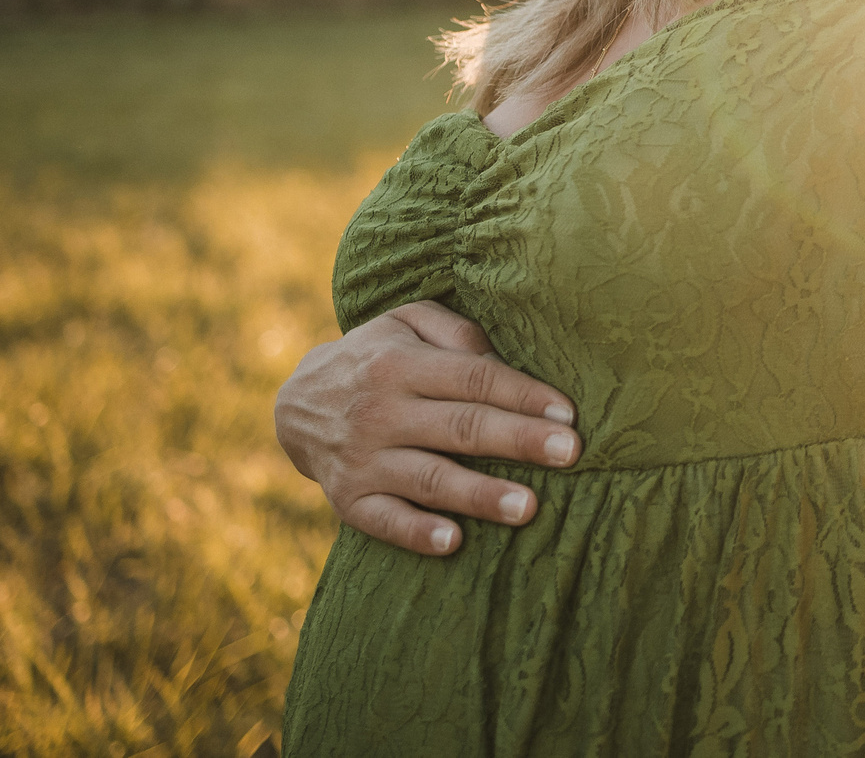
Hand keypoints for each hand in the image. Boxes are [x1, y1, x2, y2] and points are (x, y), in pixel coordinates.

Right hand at [274, 300, 579, 556]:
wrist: (296, 402)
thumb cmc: (375, 357)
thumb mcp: (405, 322)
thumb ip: (456, 331)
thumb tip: (502, 361)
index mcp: (400, 364)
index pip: (473, 378)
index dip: (522, 394)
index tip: (568, 412)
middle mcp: (380, 412)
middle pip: (460, 427)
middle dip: (518, 440)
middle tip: (569, 453)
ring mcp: (363, 460)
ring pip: (429, 479)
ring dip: (479, 495)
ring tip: (528, 508)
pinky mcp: (348, 500)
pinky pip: (383, 521)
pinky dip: (416, 533)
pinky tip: (453, 543)